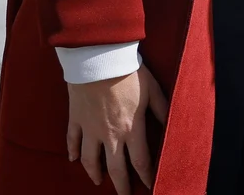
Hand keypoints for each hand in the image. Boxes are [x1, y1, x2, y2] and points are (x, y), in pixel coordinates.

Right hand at [66, 65, 168, 194]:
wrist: (98, 60)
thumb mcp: (152, 90)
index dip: (145, 175)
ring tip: (98, 182)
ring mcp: (90, 128)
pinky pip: (72, 140)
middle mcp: (110, 134)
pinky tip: (73, 159)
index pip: (140, 160)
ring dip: (94, 173)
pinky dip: (72, 151)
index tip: (149, 185)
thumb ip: (161, 110)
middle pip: (115, 168)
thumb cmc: (129, 73)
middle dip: (121, 185)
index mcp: (131, 127)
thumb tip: (171, 124)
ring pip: (90, 159)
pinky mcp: (76, 119)